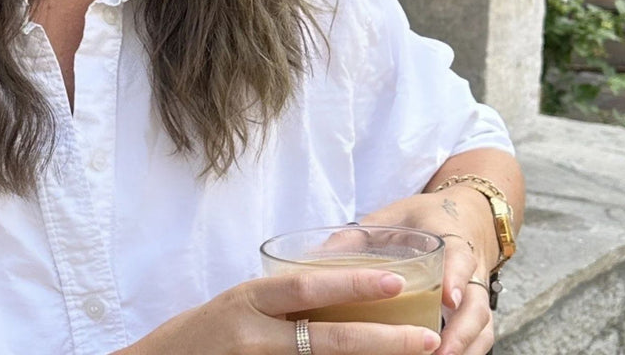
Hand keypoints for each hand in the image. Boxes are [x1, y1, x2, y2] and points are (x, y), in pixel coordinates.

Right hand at [120, 268, 440, 354]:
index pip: (307, 288)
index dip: (352, 284)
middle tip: (428, 338)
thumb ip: (277, 304)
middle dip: (383, 340)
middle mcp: (253, 336)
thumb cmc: (196, 336)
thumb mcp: (234, 307)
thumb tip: (336, 300)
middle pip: (328, 340)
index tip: (396, 282)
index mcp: (247, 301)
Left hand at [361, 192, 495, 354]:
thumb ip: (361, 233)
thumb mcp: (393, 215)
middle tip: (438, 349)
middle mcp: (471, 269)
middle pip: (476, 304)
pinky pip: (482, 335)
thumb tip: (318, 256)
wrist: (464, 217)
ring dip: (465, 346)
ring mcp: (476, 292)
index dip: (455, 277)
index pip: (459, 257)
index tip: (446, 298)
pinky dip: (470, 350)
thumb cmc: (422, 218)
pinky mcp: (476, 309)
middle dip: (461, 331)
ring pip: (482, 325)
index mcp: (451, 238)